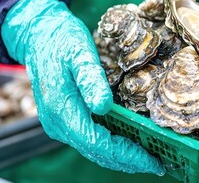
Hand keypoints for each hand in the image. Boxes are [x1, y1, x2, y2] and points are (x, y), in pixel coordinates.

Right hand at [1, 0, 164, 174]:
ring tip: (149, 158)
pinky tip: (128, 146)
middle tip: (159, 164)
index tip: (151, 159)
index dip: (126, 154)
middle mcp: (57, 123)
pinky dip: (110, 147)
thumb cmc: (61, 40)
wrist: (39, 35)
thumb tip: (103, 107)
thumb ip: (91, 80)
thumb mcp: (79, 52)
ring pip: (92, 150)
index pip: (97, 143)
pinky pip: (88, 140)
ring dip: (120, 158)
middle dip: (128, 161)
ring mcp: (58, 124)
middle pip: (96, 152)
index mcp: (62, 108)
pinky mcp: (63, 120)